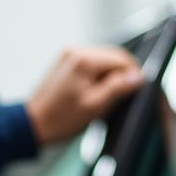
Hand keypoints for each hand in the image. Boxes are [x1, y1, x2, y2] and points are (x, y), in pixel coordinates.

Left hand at [26, 45, 143, 145]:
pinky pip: (93, 64)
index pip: (122, 59)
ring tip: (110, 97)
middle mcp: (77, 52)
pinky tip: (98, 92)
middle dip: (123, 75)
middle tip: (127, 96)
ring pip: (105, 60)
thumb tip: (139, 77)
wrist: (34, 124)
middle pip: (114, 56)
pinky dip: (100, 76)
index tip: (140, 89)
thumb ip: (118, 88)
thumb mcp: (95, 106)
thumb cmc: (61, 119)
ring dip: (112, 76)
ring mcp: (70, 55)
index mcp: (84, 60)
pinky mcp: (67, 62)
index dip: (134, 74)